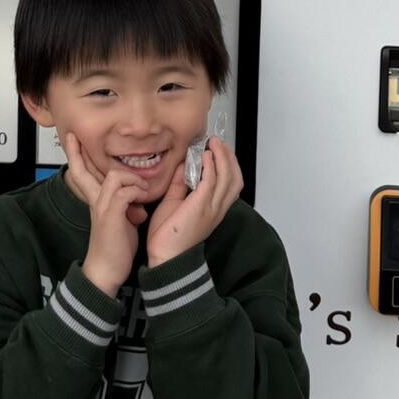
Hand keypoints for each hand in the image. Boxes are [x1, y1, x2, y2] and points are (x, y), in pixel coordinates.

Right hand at [65, 133, 147, 296]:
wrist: (106, 272)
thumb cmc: (116, 249)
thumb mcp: (122, 223)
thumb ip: (126, 209)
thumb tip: (139, 204)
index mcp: (97, 202)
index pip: (84, 175)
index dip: (77, 157)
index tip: (73, 140)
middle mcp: (96, 201)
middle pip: (82, 171)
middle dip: (78, 153)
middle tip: (73, 137)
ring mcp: (102, 207)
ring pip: (114, 176)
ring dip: (133, 180)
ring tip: (142, 191)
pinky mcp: (110, 216)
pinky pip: (124, 192)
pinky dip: (136, 192)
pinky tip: (141, 204)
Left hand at [146, 136, 243, 268]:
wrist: (164, 256)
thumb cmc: (168, 236)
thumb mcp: (175, 202)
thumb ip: (181, 184)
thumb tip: (184, 165)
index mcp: (214, 209)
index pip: (232, 183)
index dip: (229, 164)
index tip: (218, 149)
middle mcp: (218, 208)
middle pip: (235, 178)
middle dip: (229, 157)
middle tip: (218, 142)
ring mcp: (212, 208)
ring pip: (228, 177)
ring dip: (222, 157)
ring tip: (214, 144)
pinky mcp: (201, 207)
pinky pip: (212, 182)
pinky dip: (212, 166)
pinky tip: (206, 156)